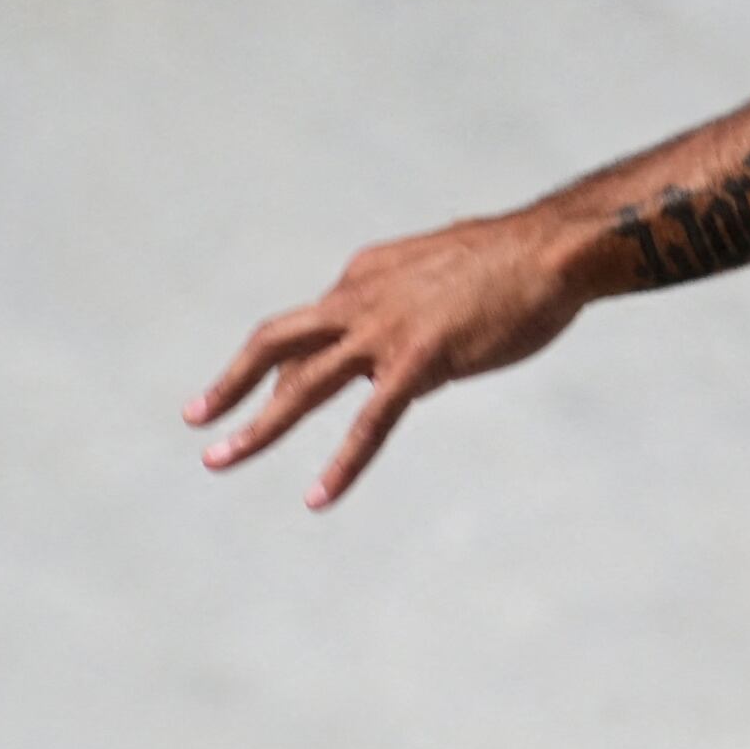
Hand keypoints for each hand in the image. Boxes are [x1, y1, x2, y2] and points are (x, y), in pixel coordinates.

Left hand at [192, 210, 592, 507]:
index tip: (271, 394)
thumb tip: (411, 364)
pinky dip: (341, 463)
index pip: (311, 327)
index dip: (287, 367)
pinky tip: (318, 497)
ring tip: (219, 459)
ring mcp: (385, 330)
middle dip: (231, 382)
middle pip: (276, 342)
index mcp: (365, 274)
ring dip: (257, 424)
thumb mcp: (446, 280)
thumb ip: (415, 314)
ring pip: (302, 382)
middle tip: (194, 418)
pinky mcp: (418, 361)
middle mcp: (360, 297)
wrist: (555, 251)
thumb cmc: (517, 263)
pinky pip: (369, 422)